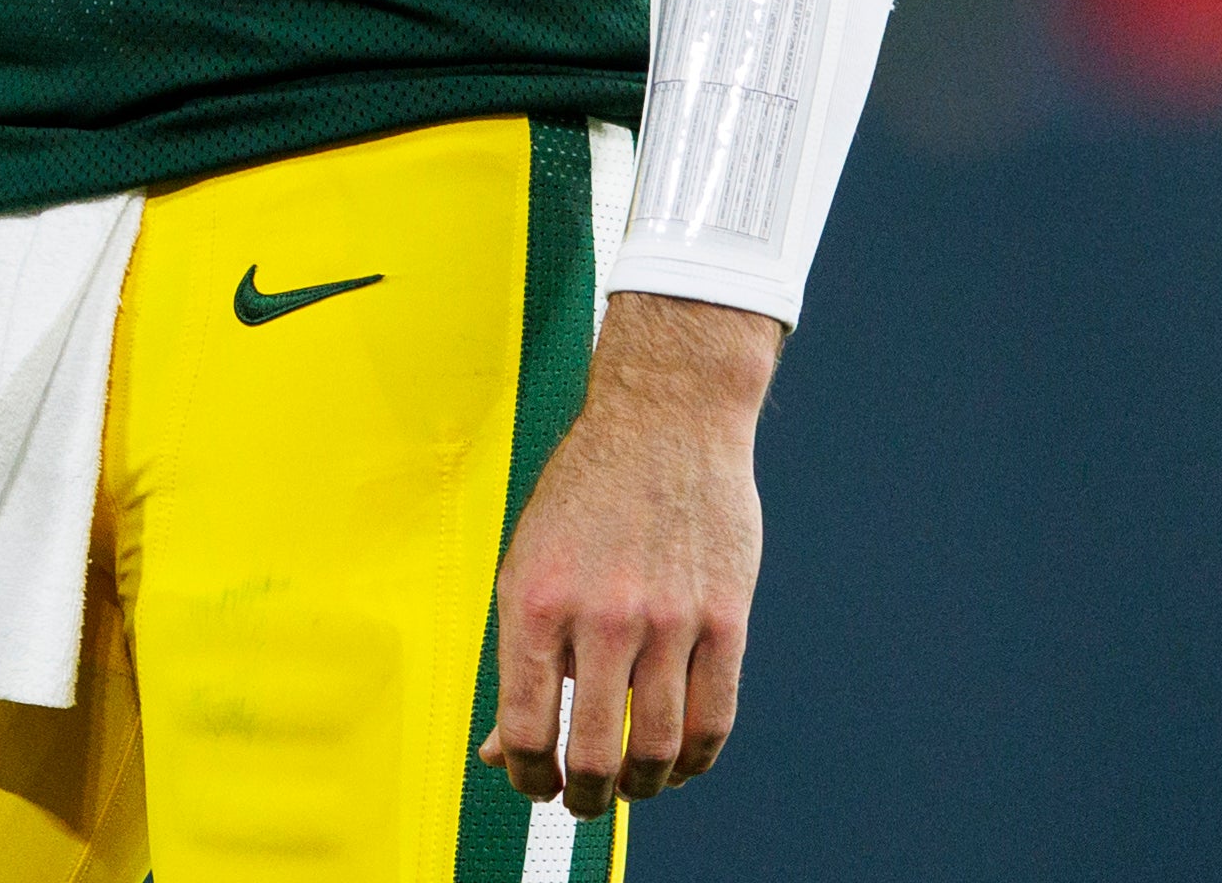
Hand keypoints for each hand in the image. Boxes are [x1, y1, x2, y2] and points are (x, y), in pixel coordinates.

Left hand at [477, 293, 778, 815]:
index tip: (535, 785)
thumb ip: (517, 659)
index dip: (527, 776)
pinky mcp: (724, 617)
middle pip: (593, 752)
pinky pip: (713, 719)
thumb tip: (497, 752)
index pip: (525, 727)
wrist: (664, 419)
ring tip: (631, 785)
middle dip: (583, 796)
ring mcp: (667, 618)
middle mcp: (599, 614)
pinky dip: (695, 760)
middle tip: (581, 802)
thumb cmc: (583, 496)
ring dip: (642, 786)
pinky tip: (680, 763)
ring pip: (659, 748)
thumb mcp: (527, 566)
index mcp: (534, 600)